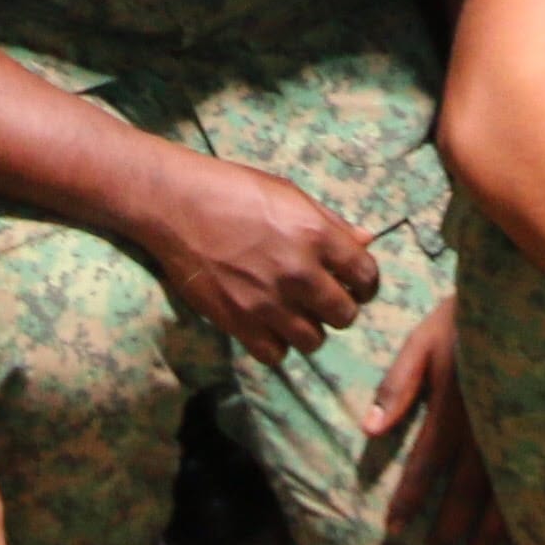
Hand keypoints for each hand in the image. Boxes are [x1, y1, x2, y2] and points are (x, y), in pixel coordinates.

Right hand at [137, 154, 380, 360]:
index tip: (355, 284)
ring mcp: (268, 303)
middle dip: (339, 307)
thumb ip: (331, 223)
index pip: (367, 276)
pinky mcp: (239, 323)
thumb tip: (367, 241)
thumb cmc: (235, 189)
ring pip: (313, 341)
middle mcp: (298, 273)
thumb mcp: (290, 194)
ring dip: (309, 328)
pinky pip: (276, 355)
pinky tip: (269, 324)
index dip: (365, 282)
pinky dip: (277, 344)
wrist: (177, 205)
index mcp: (316, 235)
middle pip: (345, 315)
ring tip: (294, 312)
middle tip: (323, 298)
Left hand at [366, 303, 503, 544]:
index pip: (427, 461)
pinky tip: (522, 536)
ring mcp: (521, 426)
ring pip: (503, 489)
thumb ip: (398, 384)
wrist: (527, 293)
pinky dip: (525, 509)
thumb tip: (369, 430)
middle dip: (446, 530)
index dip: (410, 497)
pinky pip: (534, 475)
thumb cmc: (466, 316)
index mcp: (454, 401)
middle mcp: (488, 421)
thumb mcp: (423, 338)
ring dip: (488, 533)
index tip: (395, 529)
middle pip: (464, 487)